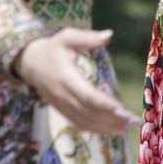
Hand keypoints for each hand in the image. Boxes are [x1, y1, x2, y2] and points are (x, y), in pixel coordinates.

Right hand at [12, 27, 138, 134]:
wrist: (28, 62)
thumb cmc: (52, 48)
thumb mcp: (68, 37)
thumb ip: (88, 38)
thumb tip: (109, 34)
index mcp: (66, 78)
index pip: (87, 96)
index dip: (104, 104)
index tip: (122, 109)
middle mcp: (63, 95)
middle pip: (89, 113)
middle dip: (112, 119)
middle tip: (134, 122)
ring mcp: (61, 106)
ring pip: (85, 122)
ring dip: (107, 127)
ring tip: (129, 128)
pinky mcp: (62, 110)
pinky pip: (80, 123)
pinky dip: (97, 129)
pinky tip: (113, 130)